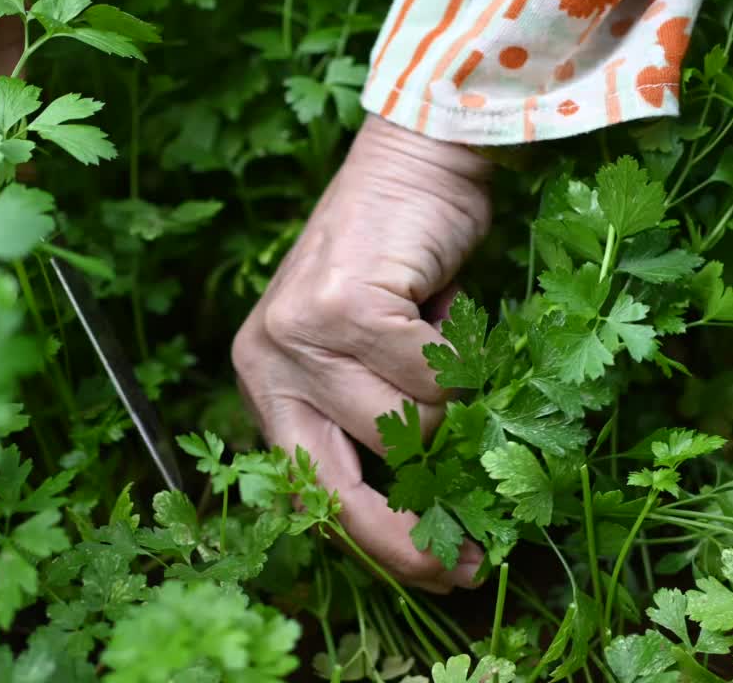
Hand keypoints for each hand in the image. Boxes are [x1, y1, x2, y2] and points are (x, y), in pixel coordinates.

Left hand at [232, 114, 492, 592]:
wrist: (417, 159)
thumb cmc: (404, 263)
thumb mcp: (377, 352)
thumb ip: (384, 418)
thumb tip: (438, 513)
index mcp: (265, 382)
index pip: (307, 491)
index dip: (374, 543)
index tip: (438, 573)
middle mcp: (265, 361)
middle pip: (340, 484)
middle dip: (409, 530)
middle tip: (467, 559)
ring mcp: (297, 335)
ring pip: (406, 429)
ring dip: (453, 406)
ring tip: (455, 353)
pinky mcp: (340, 307)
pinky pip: (429, 378)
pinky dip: (462, 358)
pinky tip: (449, 311)